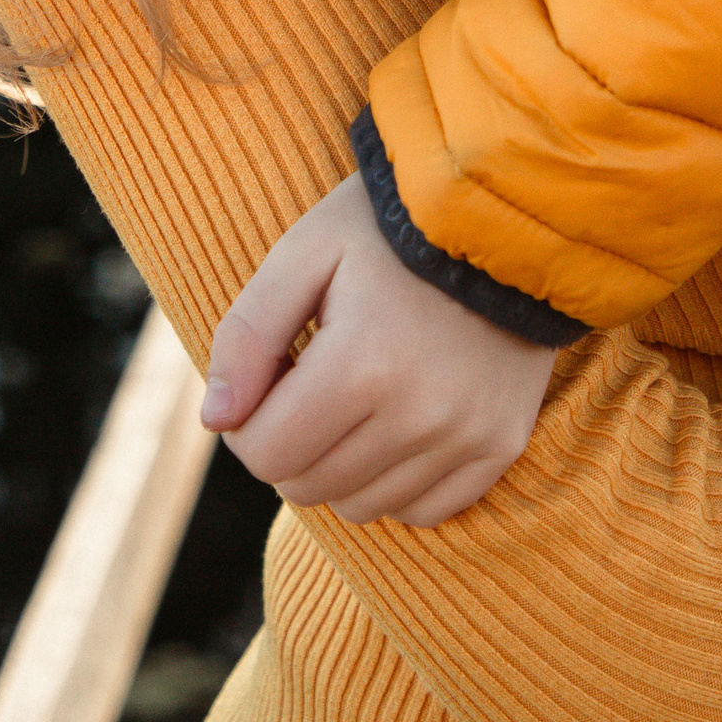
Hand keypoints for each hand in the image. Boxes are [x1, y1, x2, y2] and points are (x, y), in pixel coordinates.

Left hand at [201, 173, 561, 526]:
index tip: (268, 380)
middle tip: (312, 382)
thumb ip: (248, 334)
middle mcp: (418, 416)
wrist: (506, 210)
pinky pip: (425, 511)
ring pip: (363, 506)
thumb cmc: (390, 227)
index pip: (266, 455)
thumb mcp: (305, 252)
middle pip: (310, 487)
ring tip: (355, 399)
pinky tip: (397, 426)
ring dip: (340, 466)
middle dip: (291, 443)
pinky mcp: (500, 445)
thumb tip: (216, 422)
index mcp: (361, 365)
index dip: (247, 424)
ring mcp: (467, 436)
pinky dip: (397, 483)